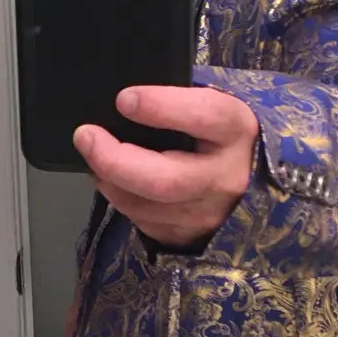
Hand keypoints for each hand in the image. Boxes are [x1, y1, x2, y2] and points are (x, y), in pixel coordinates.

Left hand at [75, 86, 258, 247]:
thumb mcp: (212, 106)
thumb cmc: (220, 133)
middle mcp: (226, 177)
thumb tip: (123, 102)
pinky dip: (120, 197)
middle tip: (85, 136)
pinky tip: (115, 179)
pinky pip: (142, 220)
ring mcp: (208, 213)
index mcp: (236, 130)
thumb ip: (176, 103)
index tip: (124, 100)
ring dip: (109, 180)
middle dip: (114, 159)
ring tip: (94, 156)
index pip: (202, 116)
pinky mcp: (189, 236)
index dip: (160, 107)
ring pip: (144, 205)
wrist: (251, 179)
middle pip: (164, 179)